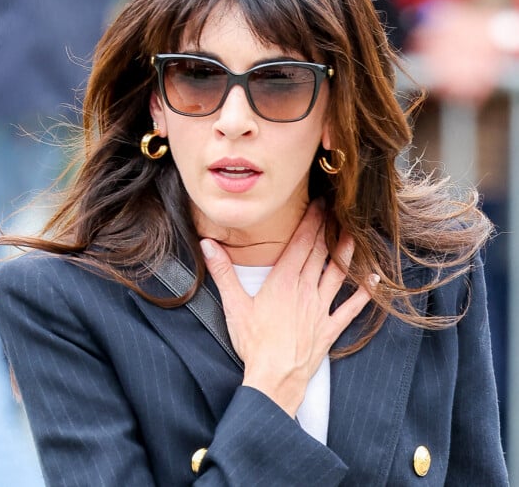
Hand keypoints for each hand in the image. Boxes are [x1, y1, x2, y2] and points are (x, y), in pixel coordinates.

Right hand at [200, 201, 373, 416]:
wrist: (274, 378)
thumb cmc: (253, 342)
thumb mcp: (234, 305)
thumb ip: (222, 272)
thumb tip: (208, 245)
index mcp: (283, 281)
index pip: (300, 243)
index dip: (311, 221)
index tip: (318, 204)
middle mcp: (305, 290)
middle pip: (319, 253)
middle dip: (327, 228)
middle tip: (337, 210)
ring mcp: (320, 308)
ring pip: (337, 273)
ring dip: (346, 253)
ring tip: (354, 234)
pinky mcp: (329, 327)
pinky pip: (350, 307)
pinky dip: (363, 293)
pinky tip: (373, 280)